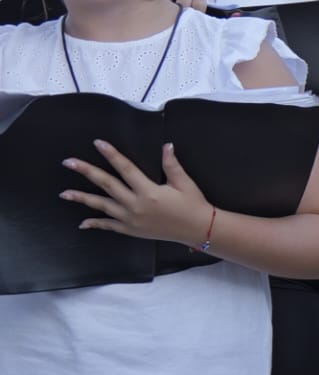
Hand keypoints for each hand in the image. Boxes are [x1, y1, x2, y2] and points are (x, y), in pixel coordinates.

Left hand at [62, 140, 213, 245]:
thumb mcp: (184, 183)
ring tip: (64, 193)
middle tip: (69, 162)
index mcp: (148, 191)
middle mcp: (135, 205)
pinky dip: (95, 224)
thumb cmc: (193, 205)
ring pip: (102, 206)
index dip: (111, 154)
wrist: (198, 229)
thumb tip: (166, 146)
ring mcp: (131, 219)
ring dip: (82, 198)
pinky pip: (109, 226)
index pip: (125, 168)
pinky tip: (83, 222)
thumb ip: (172, 165)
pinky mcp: (131, 230)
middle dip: (87, 172)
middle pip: (106, 184)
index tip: (98, 143)